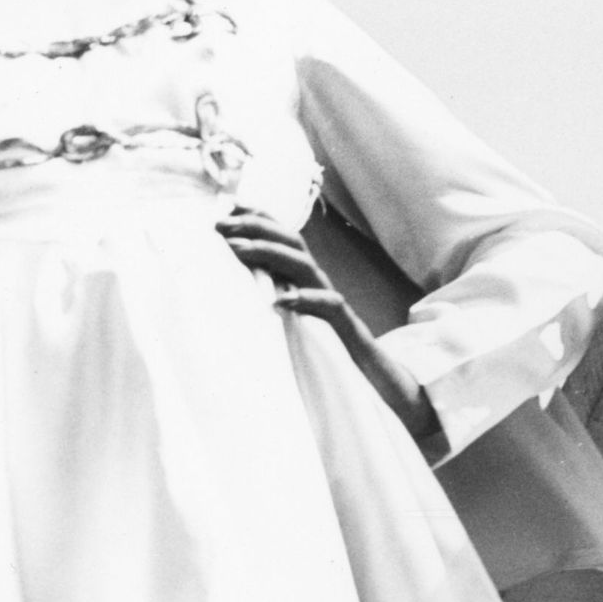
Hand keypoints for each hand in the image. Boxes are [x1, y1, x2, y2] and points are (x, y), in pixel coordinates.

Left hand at [217, 209, 446, 459]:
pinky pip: (329, 308)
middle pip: (292, 245)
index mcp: (309, 285)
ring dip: (270, 254)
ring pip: (305, 268)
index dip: (260, 222)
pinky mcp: (347, 331)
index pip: (285, 242)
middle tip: (219, 226)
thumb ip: (278, 309)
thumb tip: (240, 300)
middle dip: (256, 229)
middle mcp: (321, 288)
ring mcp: (335, 307)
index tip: (224, 211)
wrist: (383, 389)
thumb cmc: (336, 360)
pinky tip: (278, 300)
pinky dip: (305, 300)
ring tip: (237, 250)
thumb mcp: (299, 330)